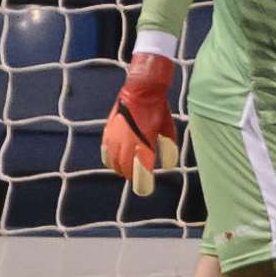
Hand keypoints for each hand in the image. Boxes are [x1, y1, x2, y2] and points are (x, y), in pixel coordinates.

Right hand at [101, 53, 179, 196]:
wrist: (140, 88)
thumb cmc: (157, 108)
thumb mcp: (168, 129)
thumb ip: (169, 148)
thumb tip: (169, 165)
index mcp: (144, 143)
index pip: (140, 172)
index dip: (142, 184)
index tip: (146, 189)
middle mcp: (127, 143)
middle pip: (125, 170)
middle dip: (133, 176)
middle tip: (141, 177)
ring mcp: (115, 138)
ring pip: (114, 164)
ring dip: (122, 169)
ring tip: (129, 168)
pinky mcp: (107, 133)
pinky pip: (106, 153)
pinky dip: (111, 159)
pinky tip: (118, 158)